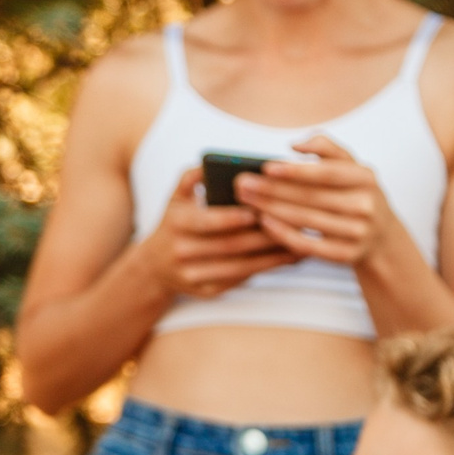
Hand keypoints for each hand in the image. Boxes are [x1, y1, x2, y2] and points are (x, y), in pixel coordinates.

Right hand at [145, 165, 303, 299]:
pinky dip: (266, 269)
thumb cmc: (175, 223)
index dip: (233, 217)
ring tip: (299, 242)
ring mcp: (193, 276)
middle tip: (294, 224)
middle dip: (264, 236)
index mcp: (176, 224)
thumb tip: (212, 163)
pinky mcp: (207, 292)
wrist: (154, 267)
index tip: (260, 211)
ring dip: (272, 256)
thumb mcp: (176, 198)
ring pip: (240, 267)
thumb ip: (192, 176)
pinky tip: (287, 259)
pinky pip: (240, 281)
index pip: (207, 221)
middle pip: (229, 245)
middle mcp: (182, 253)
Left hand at [234, 135, 396, 270]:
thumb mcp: (350, 166)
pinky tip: (263, 223)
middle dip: (273, 190)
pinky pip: (308, 245)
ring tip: (247, 201)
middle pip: (311, 197)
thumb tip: (295, 144)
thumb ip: (326, 148)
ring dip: (272, 210)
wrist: (381, 237)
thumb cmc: (355, 193)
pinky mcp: (347, 255)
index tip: (265, 167)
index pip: (327, 173)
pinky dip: (284, 234)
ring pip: (307, 220)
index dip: (296, 170)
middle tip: (243, 185)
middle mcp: (366, 205)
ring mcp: (358, 232)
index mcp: (366, 178)